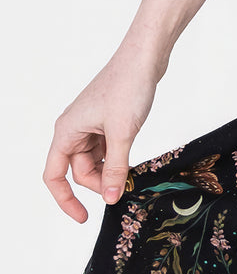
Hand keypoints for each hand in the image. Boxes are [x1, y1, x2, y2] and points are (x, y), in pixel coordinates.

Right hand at [43, 39, 164, 221]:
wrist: (145, 57)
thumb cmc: (128, 86)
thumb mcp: (122, 133)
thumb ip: (115, 168)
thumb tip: (109, 197)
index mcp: (66, 131)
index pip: (54, 175)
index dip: (65, 200)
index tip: (83, 217)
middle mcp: (74, 128)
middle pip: (78, 170)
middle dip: (99, 183)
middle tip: (123, 187)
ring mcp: (90, 124)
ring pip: (94, 160)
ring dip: (110, 171)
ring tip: (130, 174)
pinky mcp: (107, 119)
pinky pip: (106, 148)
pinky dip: (117, 158)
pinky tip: (131, 161)